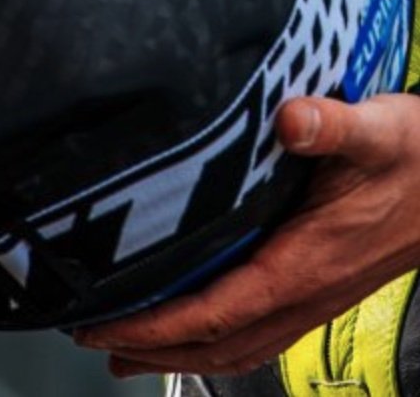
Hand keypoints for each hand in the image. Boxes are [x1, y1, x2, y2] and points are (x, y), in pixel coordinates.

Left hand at [74, 93, 419, 376]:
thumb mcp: (381, 131)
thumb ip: (333, 125)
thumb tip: (291, 118)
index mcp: (305, 263)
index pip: (216, 310)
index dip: (156, 323)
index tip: (104, 321)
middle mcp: (305, 292)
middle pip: (215, 342)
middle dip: (150, 344)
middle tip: (90, 336)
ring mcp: (313, 297)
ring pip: (235, 345)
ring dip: (177, 352)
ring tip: (124, 349)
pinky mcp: (319, 287)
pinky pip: (257, 332)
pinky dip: (215, 341)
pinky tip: (197, 330)